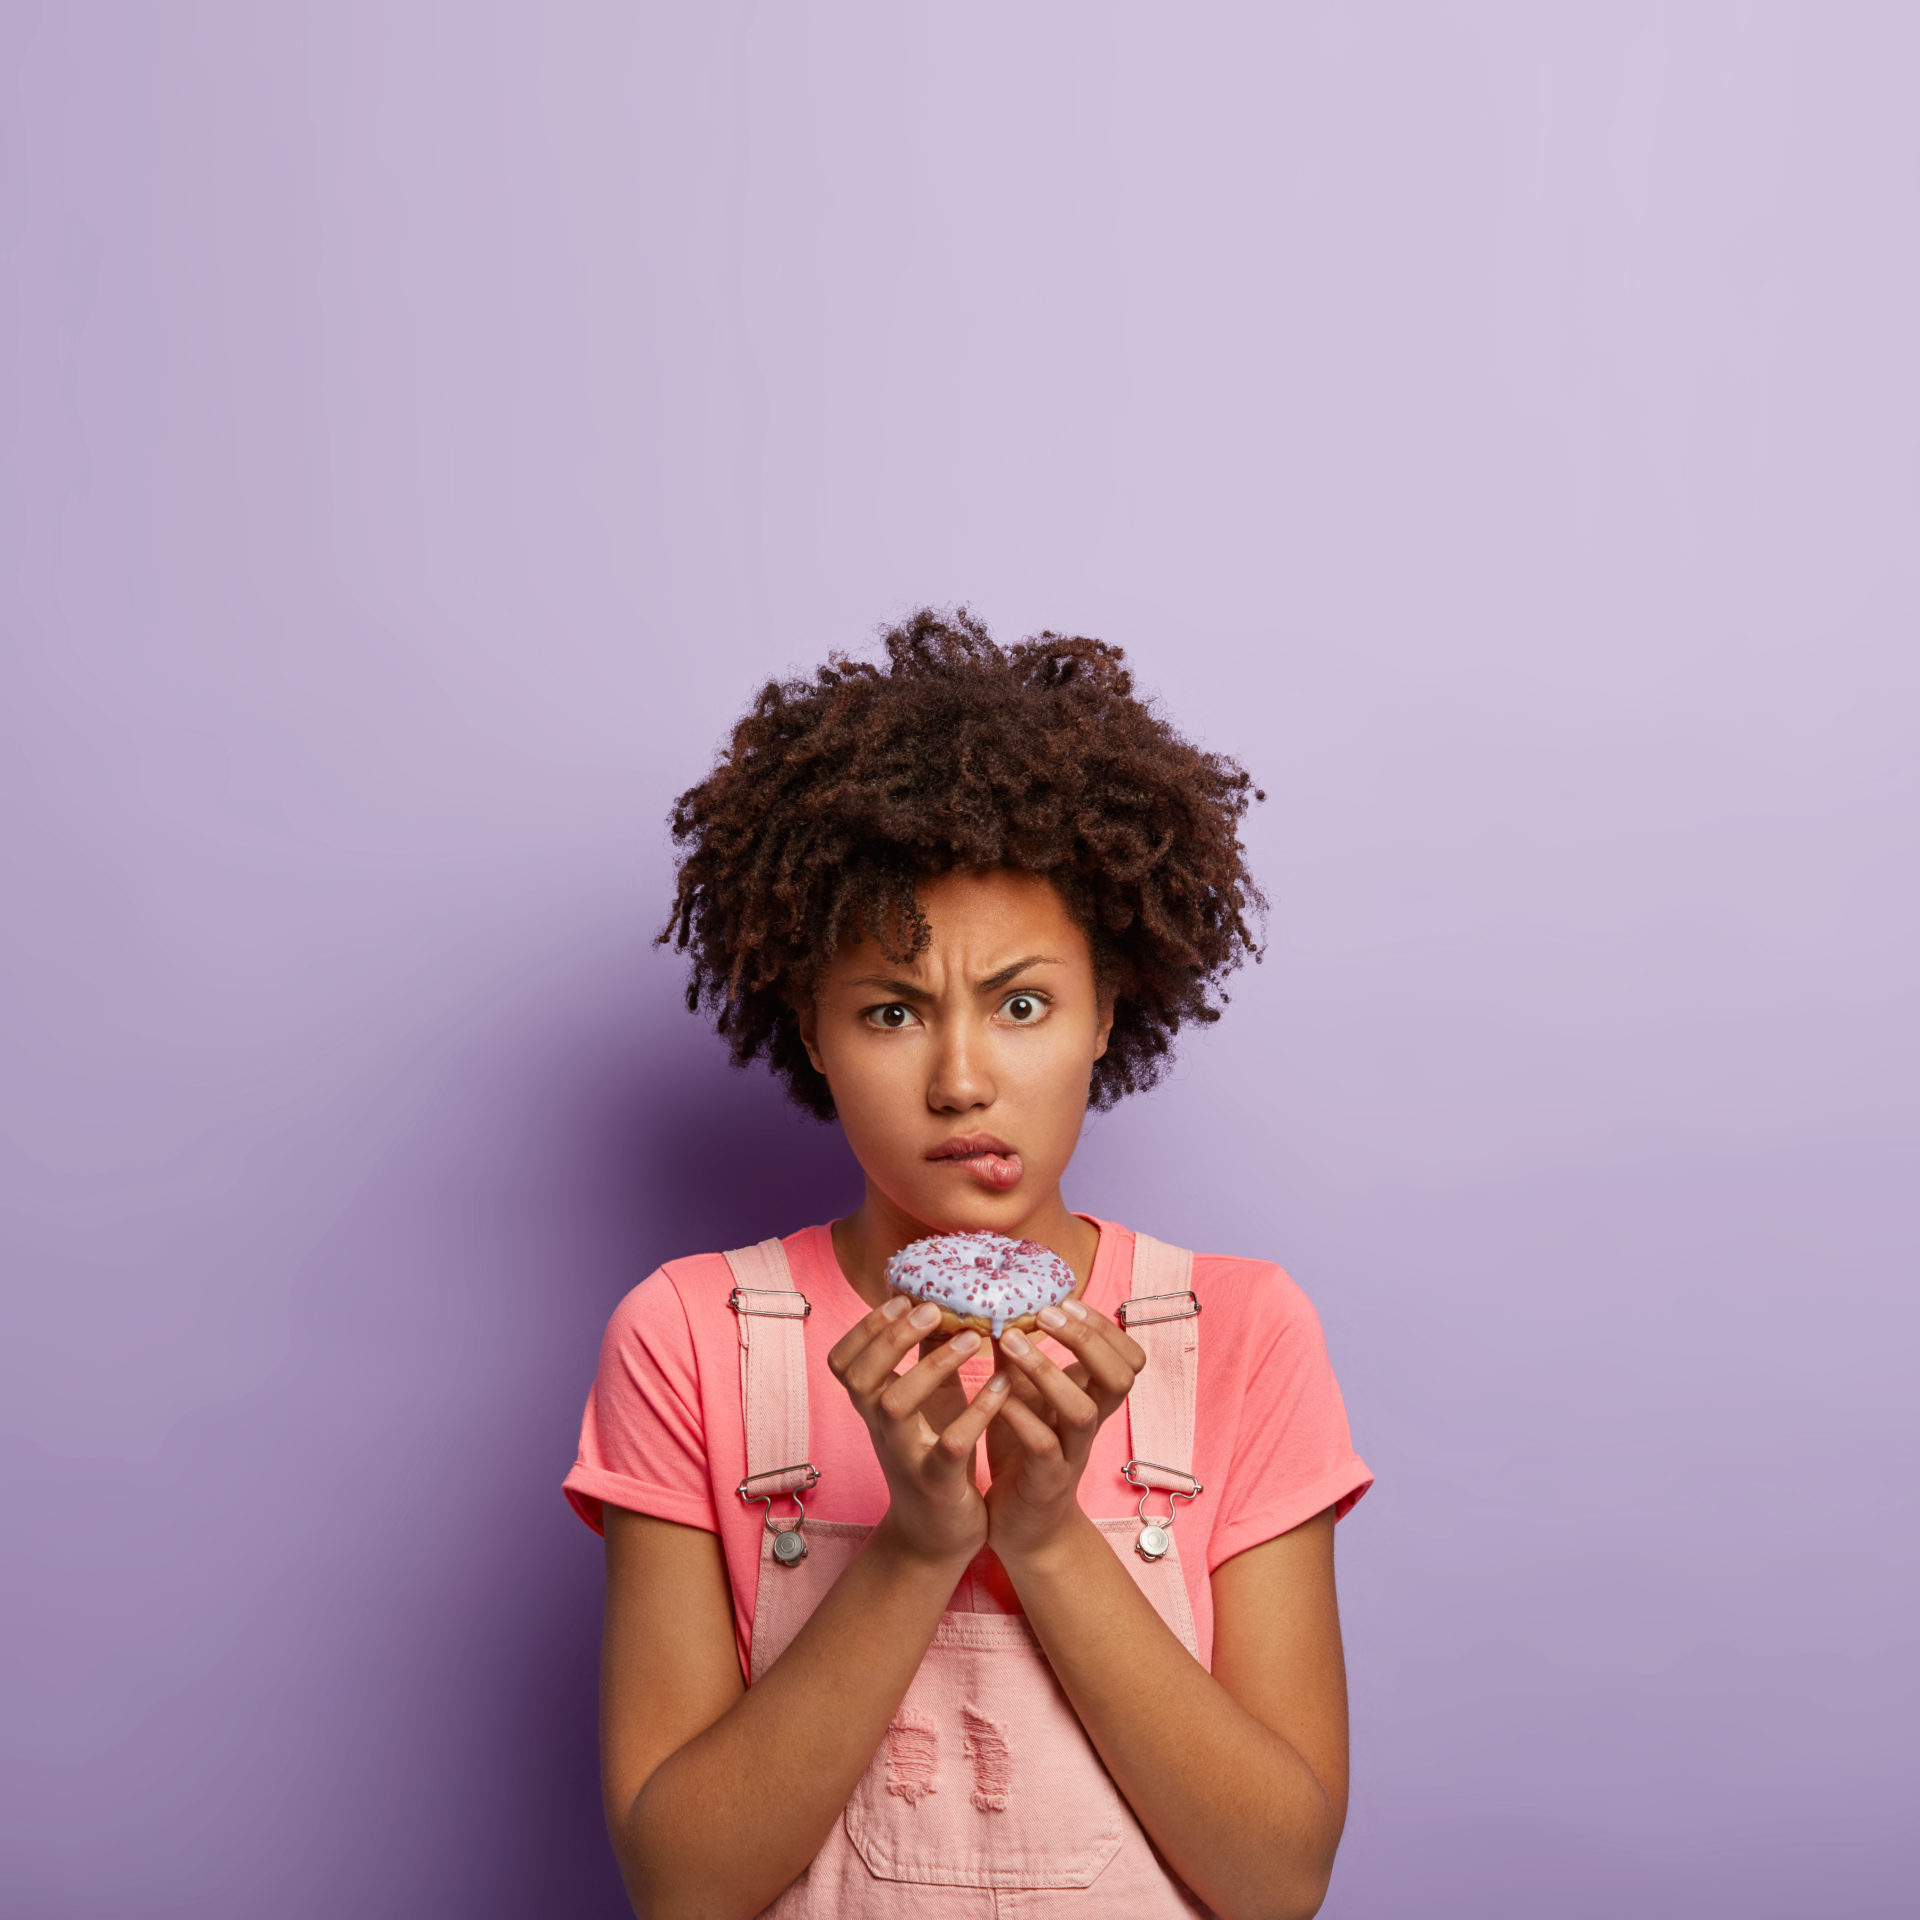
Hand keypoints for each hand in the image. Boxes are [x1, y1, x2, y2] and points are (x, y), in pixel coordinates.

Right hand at [828, 1296, 1011, 1565]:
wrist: (934, 1536)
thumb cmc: (931, 1454)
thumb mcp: (924, 1402)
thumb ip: (923, 1356)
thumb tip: (934, 1299)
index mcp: (873, 1406)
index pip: (844, 1360)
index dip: (865, 1327)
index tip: (900, 1296)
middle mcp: (880, 1428)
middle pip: (860, 1377)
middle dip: (891, 1337)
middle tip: (932, 1307)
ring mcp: (905, 1456)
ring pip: (896, 1406)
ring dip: (932, 1366)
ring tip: (973, 1338)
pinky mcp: (938, 1482)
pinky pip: (950, 1444)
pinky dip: (975, 1412)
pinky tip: (1002, 1385)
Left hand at [982, 1297, 1146, 1565]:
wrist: (1024, 1528)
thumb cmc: (1024, 1452)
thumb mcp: (1024, 1396)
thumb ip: (1019, 1357)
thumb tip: (999, 1304)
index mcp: (1092, 1400)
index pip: (1127, 1357)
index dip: (1103, 1327)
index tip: (1065, 1301)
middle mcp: (1090, 1425)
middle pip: (1119, 1377)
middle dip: (1087, 1340)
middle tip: (1045, 1314)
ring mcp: (1072, 1455)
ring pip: (1083, 1411)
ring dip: (1050, 1372)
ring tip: (1013, 1343)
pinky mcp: (1046, 1483)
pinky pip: (1044, 1448)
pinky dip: (1021, 1418)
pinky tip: (997, 1398)